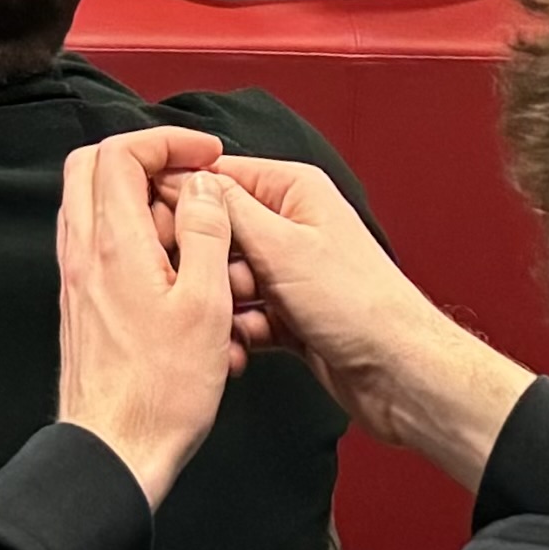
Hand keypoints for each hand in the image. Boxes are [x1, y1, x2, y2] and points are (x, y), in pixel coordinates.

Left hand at [56, 134, 241, 506]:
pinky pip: (98, 246)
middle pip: (92, 167)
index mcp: (113, 245)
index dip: (166, 140)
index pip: (120, 153)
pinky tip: (174, 272)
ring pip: (92, 206)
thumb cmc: (163, 390)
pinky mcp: (81, 305)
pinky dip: (132, 238)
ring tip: (191, 231)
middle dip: (145, 158)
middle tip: (191, 177)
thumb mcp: (205, 306)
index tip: (206, 155)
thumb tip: (203, 185)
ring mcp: (77, 280)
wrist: (116, 450)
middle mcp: (83, 254)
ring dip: (140, 201)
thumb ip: (205, 234)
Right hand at [208, 152, 532, 485]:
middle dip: (202, 261)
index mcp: (293, 190)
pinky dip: (238, 332)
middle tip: (194, 284)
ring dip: (219, 302)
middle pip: (217, 231)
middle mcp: (290, 225)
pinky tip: (239, 348)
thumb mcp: (280, 245)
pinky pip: (244, 316)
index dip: (181, 199)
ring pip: (227, 279)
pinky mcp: (288, 315)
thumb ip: (227, 210)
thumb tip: (181, 177)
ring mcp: (289, 273)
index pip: (217, 176)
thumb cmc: (357, 304)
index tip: (151, 223)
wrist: (397, 374)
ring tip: (223, 322)